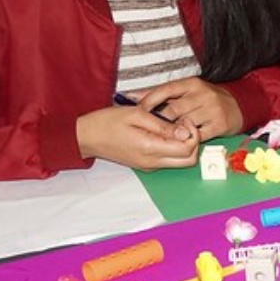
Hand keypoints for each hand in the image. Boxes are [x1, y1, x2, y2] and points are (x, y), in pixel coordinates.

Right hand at [76, 105, 199, 170]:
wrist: (86, 136)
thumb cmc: (107, 122)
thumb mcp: (137, 114)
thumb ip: (163, 125)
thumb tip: (185, 133)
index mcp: (150, 149)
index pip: (188, 150)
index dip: (193, 134)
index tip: (184, 120)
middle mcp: (152, 162)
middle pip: (189, 161)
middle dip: (193, 142)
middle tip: (183, 125)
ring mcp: (149, 166)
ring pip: (180, 162)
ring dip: (184, 146)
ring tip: (172, 127)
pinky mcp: (146, 165)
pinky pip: (168, 160)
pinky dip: (173, 148)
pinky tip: (163, 132)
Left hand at [133, 77, 242, 138]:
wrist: (239, 106)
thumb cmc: (207, 99)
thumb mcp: (187, 90)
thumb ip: (161, 93)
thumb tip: (132, 96)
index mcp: (192, 84)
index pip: (166, 89)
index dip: (150, 99)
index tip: (138, 109)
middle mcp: (203, 95)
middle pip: (173, 109)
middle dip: (160, 120)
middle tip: (150, 127)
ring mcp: (212, 110)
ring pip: (184, 124)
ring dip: (173, 131)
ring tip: (166, 135)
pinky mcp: (219, 125)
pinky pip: (197, 136)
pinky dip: (187, 139)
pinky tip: (182, 139)